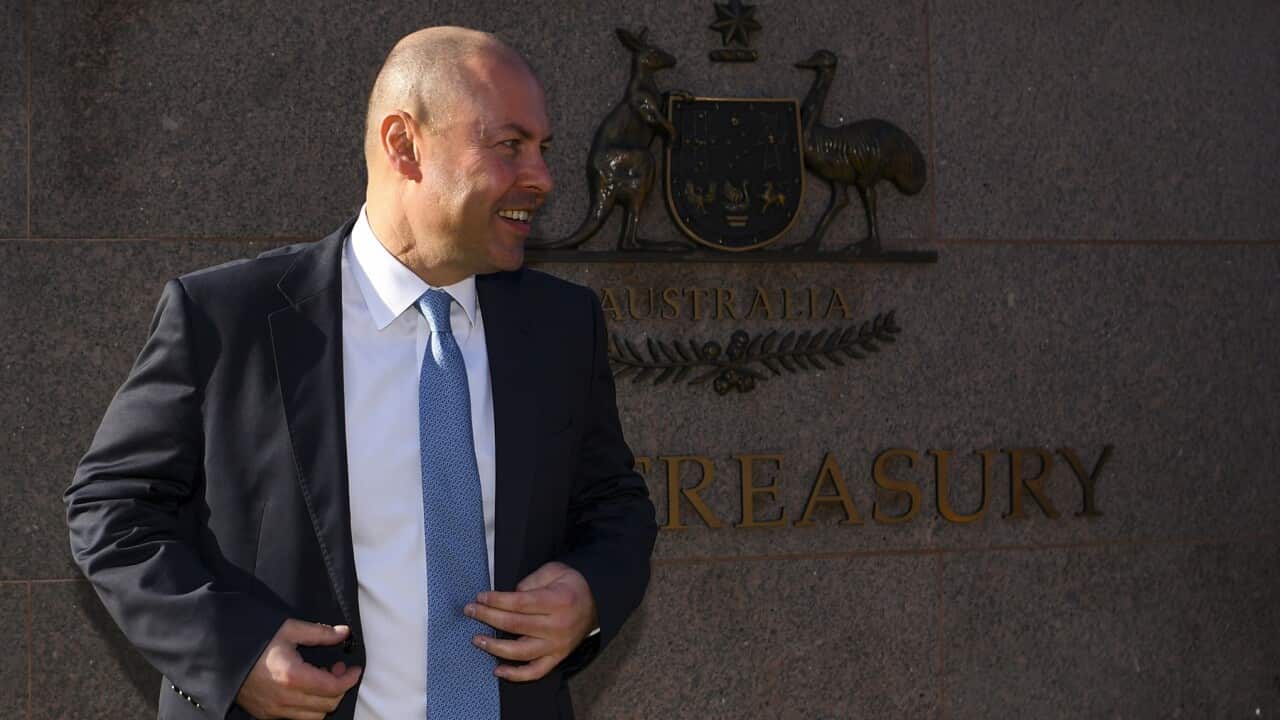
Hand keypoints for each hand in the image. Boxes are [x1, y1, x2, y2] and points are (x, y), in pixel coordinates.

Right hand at [235, 620, 362, 719]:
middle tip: (337, 668)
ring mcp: (274, 710)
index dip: (349, 679)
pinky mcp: (265, 714)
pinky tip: (305, 686)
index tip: (354, 668)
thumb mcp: (289, 629)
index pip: (333, 688)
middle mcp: (284, 699)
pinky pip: (296, 718)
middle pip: (327, 705)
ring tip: (321, 676)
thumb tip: (344, 633)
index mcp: (293, 677)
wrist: (220, 655)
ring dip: (324, 699)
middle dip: (339, 688)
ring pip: (314, 716)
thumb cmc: (254, 639)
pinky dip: (308, 706)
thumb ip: (320, 633)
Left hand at [466, 561, 596, 681]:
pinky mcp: (557, 657)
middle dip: (488, 617)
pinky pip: (535, 671)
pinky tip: (497, 670)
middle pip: (515, 625)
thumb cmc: (571, 584)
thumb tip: (507, 597)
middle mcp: (557, 626)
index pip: (519, 603)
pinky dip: (515, 675)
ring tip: (477, 640)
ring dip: (495, 647)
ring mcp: (557, 645)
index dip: (496, 600)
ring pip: (521, 652)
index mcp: (557, 601)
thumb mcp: (554, 571)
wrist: (597, 602)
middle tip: (470, 611)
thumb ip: (531, 582)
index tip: (480, 597)